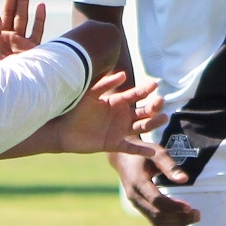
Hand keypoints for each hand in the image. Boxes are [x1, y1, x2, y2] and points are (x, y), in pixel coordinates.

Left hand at [48, 73, 167, 155]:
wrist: (62, 130)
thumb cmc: (74, 109)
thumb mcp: (89, 94)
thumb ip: (104, 84)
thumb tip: (123, 74)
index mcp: (117, 102)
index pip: (135, 95)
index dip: (145, 90)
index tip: (154, 85)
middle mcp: (122, 116)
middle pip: (143, 111)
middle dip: (153, 106)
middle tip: (160, 101)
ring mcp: (120, 130)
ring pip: (141, 127)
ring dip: (153, 123)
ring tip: (163, 118)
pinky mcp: (114, 144)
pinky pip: (131, 147)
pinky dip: (141, 150)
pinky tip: (152, 150)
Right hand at [113, 150, 199, 225]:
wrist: (123, 159)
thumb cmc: (143, 153)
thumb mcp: (157, 153)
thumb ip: (170, 166)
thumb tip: (185, 180)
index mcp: (138, 181)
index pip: (156, 200)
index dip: (173, 206)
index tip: (190, 207)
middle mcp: (134, 196)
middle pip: (156, 215)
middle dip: (178, 218)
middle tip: (197, 215)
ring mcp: (136, 203)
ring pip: (155, 221)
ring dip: (175, 223)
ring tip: (193, 218)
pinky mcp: (140, 207)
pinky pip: (153, 221)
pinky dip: (168, 225)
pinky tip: (182, 223)